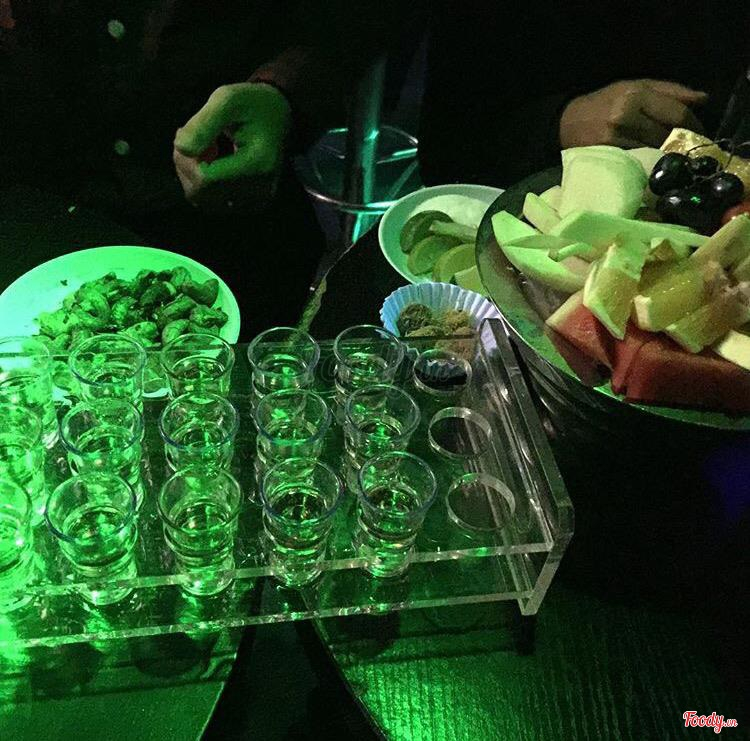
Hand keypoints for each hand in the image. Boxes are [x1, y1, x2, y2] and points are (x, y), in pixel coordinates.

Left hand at [173, 82, 291, 212]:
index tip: (187, 132)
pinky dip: (204, 184)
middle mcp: (259, 190)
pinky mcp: (251, 204)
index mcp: (257, 164)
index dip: (186, 159)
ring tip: (205, 149)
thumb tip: (181, 148)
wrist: (279, 117)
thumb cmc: (253, 104)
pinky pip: (213, 202)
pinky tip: (212, 163)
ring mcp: (256, 201)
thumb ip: (203, 124)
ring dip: (193, 174)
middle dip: (187, 165)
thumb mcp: (227, 100)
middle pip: (201, 193)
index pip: (204, 179)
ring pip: (203, 200)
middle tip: (195, 138)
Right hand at [559, 79, 707, 148]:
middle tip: (692, 147)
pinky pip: (640, 161)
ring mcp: (617, 139)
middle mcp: (626, 116)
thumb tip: (702, 99)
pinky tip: (655, 162)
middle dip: (684, 142)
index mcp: (636, 95)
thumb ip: (669, 91)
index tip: (703, 132)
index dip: (695, 125)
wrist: (564, 123)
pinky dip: (652, 162)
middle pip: (668, 134)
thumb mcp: (634, 87)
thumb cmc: (603, 103)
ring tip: (675, 155)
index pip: (676, 114)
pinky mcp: (610, 156)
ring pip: (656, 150)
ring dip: (669, 153)